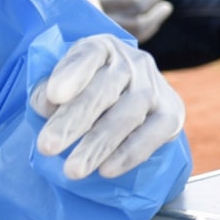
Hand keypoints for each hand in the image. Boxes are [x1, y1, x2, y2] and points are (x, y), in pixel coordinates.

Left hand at [31, 34, 184, 179]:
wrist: (130, 101)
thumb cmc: (86, 93)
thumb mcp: (64, 84)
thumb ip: (49, 94)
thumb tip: (48, 108)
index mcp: (103, 48)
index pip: (88, 55)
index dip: (71, 74)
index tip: (54, 96)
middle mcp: (133, 62)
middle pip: (104, 89)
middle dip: (74, 120)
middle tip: (47, 147)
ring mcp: (155, 87)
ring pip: (128, 114)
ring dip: (98, 144)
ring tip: (72, 170)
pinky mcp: (172, 113)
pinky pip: (153, 134)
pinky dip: (129, 153)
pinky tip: (107, 171)